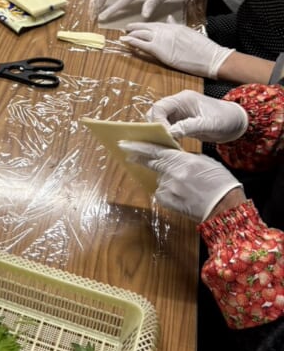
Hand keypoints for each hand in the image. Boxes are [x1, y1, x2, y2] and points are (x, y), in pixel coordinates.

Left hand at [119, 142, 241, 220]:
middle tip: (128, 154)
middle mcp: (172, 173)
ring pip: (159, 180)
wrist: (226, 207)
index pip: (155, 150)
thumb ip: (186, 158)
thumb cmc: (220, 183)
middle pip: (150, 163)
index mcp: (182, 160)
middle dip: (138, 158)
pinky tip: (180, 196)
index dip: (138, 146)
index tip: (124, 143)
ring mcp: (169, 188)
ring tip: (185, 186)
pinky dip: (166, 192)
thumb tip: (174, 157)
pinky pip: (160, 193)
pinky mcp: (168, 202)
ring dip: (165, 179)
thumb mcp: (205, 162)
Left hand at [121, 21, 233, 77]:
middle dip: (134, 28)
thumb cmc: (203, 48)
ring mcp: (161, 39)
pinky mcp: (159, 50)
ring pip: (141, 34)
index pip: (154, 24)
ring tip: (123, 36)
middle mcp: (166, 30)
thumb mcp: (189, 32)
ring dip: (131, 35)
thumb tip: (170, 19)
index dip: (144, 25)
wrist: (209, 57)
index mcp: (173, 25)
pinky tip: (125, 41)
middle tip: (126, 29)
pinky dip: (132, 42)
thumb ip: (176, 26)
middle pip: (145, 27)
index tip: (137, 26)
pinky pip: (141, 44)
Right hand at [148, 90, 248, 141]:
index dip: (157, 121)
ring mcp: (178, 113)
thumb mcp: (210, 124)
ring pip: (159, 121)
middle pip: (156, 113)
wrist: (236, 122)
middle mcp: (178, 104)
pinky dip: (165, 136)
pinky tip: (170, 145)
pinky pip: (166, 128)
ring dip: (159, 132)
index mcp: (183, 99)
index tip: (164, 135)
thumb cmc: (226, 119)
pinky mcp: (180, 122)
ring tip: (164, 144)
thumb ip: (190, 126)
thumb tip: (171, 133)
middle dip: (155, 127)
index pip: (160, 107)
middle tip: (161, 141)